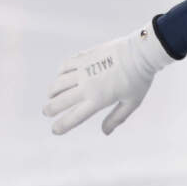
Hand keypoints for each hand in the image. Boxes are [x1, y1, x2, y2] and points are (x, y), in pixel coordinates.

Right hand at [43, 21, 173, 134]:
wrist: (141, 52)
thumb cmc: (139, 80)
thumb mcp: (131, 103)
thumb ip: (116, 118)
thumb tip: (104, 132)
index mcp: (98, 100)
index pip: (75, 117)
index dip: (62, 126)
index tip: (54, 131)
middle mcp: (87, 85)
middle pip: (61, 101)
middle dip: (50, 109)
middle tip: (46, 112)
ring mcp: (84, 69)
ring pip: (58, 83)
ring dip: (52, 91)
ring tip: (51, 96)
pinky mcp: (84, 56)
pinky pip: (65, 66)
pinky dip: (60, 73)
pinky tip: (61, 77)